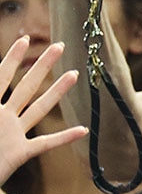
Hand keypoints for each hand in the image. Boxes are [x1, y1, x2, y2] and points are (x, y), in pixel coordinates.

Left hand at [0, 37, 87, 184]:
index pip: (1, 77)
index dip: (12, 58)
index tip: (24, 40)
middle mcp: (3, 117)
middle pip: (26, 86)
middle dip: (42, 66)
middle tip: (58, 47)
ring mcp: (13, 134)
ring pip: (39, 109)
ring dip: (57, 92)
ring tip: (73, 75)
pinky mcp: (20, 153)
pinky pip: (45, 144)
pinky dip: (65, 137)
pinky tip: (82, 130)